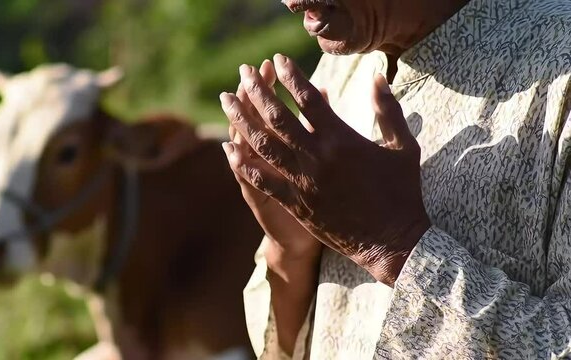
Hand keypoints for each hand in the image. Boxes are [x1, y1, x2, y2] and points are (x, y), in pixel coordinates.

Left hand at [220, 54, 429, 285]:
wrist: (393, 241)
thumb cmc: (402, 193)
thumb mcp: (403, 147)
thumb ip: (389, 110)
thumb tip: (377, 78)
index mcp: (342, 139)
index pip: (309, 99)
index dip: (291, 77)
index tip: (277, 60)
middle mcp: (317, 157)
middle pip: (278, 117)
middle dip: (258, 91)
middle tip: (244, 72)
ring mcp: (303, 181)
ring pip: (263, 145)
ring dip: (242, 120)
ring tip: (226, 101)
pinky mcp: (296, 204)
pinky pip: (263, 181)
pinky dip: (244, 164)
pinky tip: (229, 149)